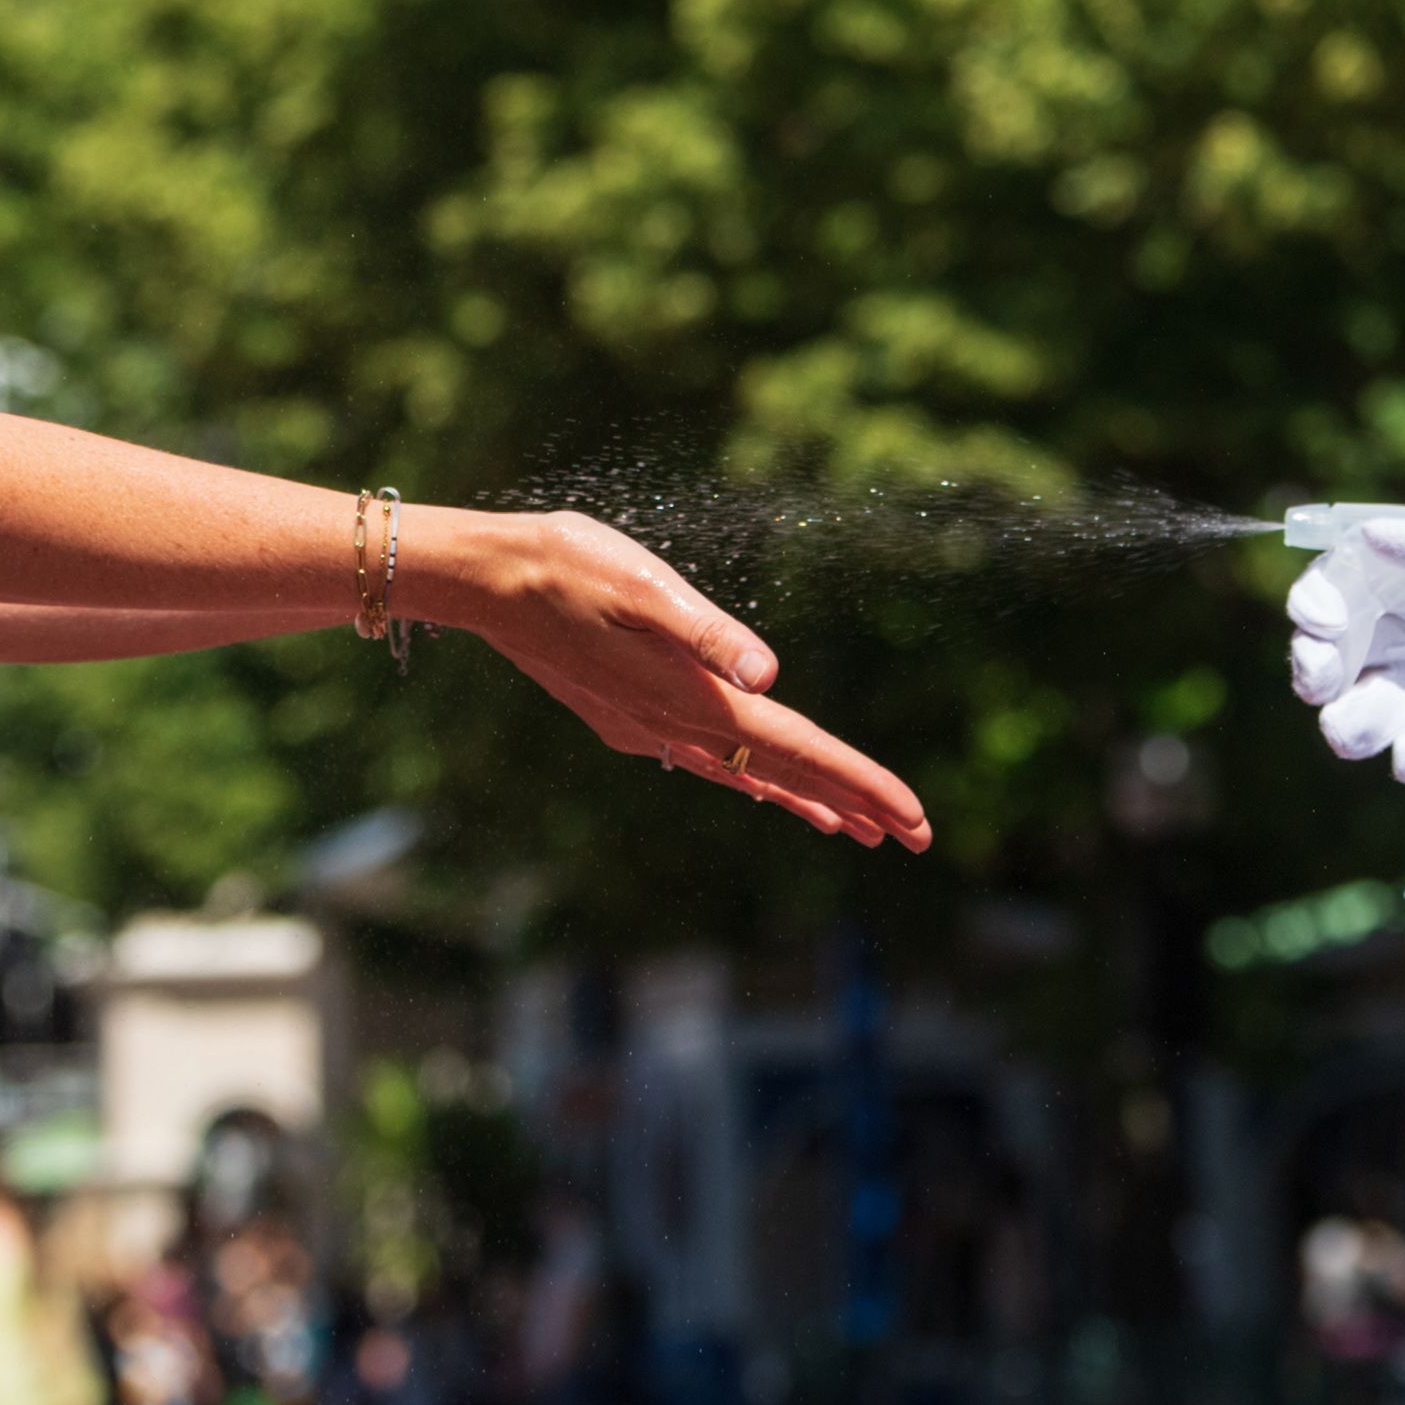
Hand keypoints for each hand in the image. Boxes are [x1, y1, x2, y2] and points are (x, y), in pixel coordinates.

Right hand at [414, 509, 933, 847]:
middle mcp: (675, 725)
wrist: (488, 580)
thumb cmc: (570, 565)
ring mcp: (648, 728)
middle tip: (915, 839)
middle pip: (781, 774)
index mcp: (693, 696)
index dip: (860, 783)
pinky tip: (761, 786)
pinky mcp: (627, 716)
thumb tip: (768, 675)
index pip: (796, 749)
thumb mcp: (644, 586)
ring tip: (854, 827)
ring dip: (804, 798)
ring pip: (746, 775)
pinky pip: (708, 761)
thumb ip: (708, 633)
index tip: (914, 819)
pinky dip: (751, 778)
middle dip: (852, 804)